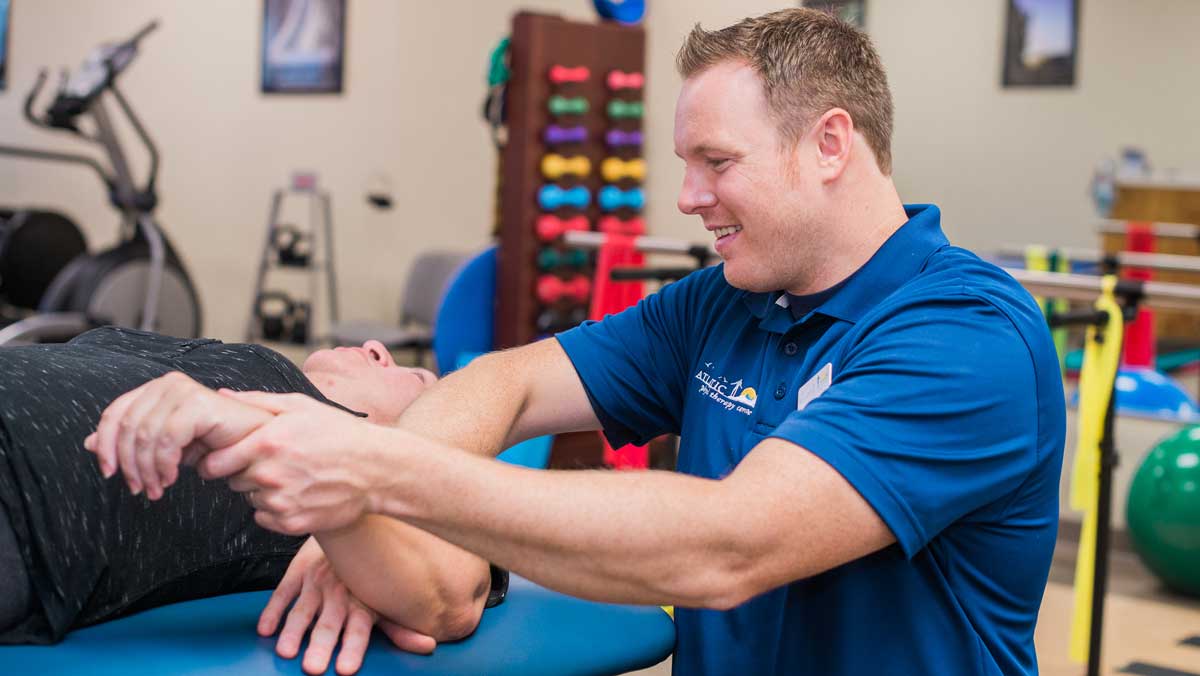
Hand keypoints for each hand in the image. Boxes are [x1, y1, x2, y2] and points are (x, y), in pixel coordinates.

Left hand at [83, 371, 272, 499]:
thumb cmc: (221, 443)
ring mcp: (184, 391)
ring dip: (147, 469)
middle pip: (126, 425)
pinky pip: (166, 438)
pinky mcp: (199, 404)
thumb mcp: (168, 444)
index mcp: (158, 389)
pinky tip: (173, 477)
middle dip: (128, 464)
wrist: (259, 444)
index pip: (114, 413)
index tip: (109, 473)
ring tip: (157, 488)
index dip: (105, 445)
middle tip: (139, 489)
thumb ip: (132, 440)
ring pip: (143, 434)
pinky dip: (164, 462)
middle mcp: (168, 384)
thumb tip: (89, 443)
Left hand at [200, 390, 384, 534]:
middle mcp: (270, 475)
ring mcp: (281, 502)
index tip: (228, 457)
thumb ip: (257, 401)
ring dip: (262, 490)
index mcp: (267, 443)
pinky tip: (297, 493)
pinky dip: (275, 509)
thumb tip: (222, 396)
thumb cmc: (340, 432)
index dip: (218, 459)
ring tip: (291, 476)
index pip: (215, 463)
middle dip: (245, 472)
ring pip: (251, 499)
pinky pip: (264, 518)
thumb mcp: (300, 406)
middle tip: (273, 462)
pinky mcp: (292, 523)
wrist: (377, 468)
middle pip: (232, 481)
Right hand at [261, 537, 436, 674]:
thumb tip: (429, 645)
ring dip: (294, 631)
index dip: (353, 648)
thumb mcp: (386, 603)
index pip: (358, 629)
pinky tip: (265, 628)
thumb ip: (402, 628)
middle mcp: (339, 594)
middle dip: (321, 645)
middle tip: (314, 667)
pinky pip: (282, 592)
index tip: (345, 668)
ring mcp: (316, 582)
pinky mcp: (298, 572)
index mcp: (362, 602)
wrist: (354, 530)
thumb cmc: (371, 576)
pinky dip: (273, 610)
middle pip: (329, 624)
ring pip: (303, 610)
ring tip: (286, 650)